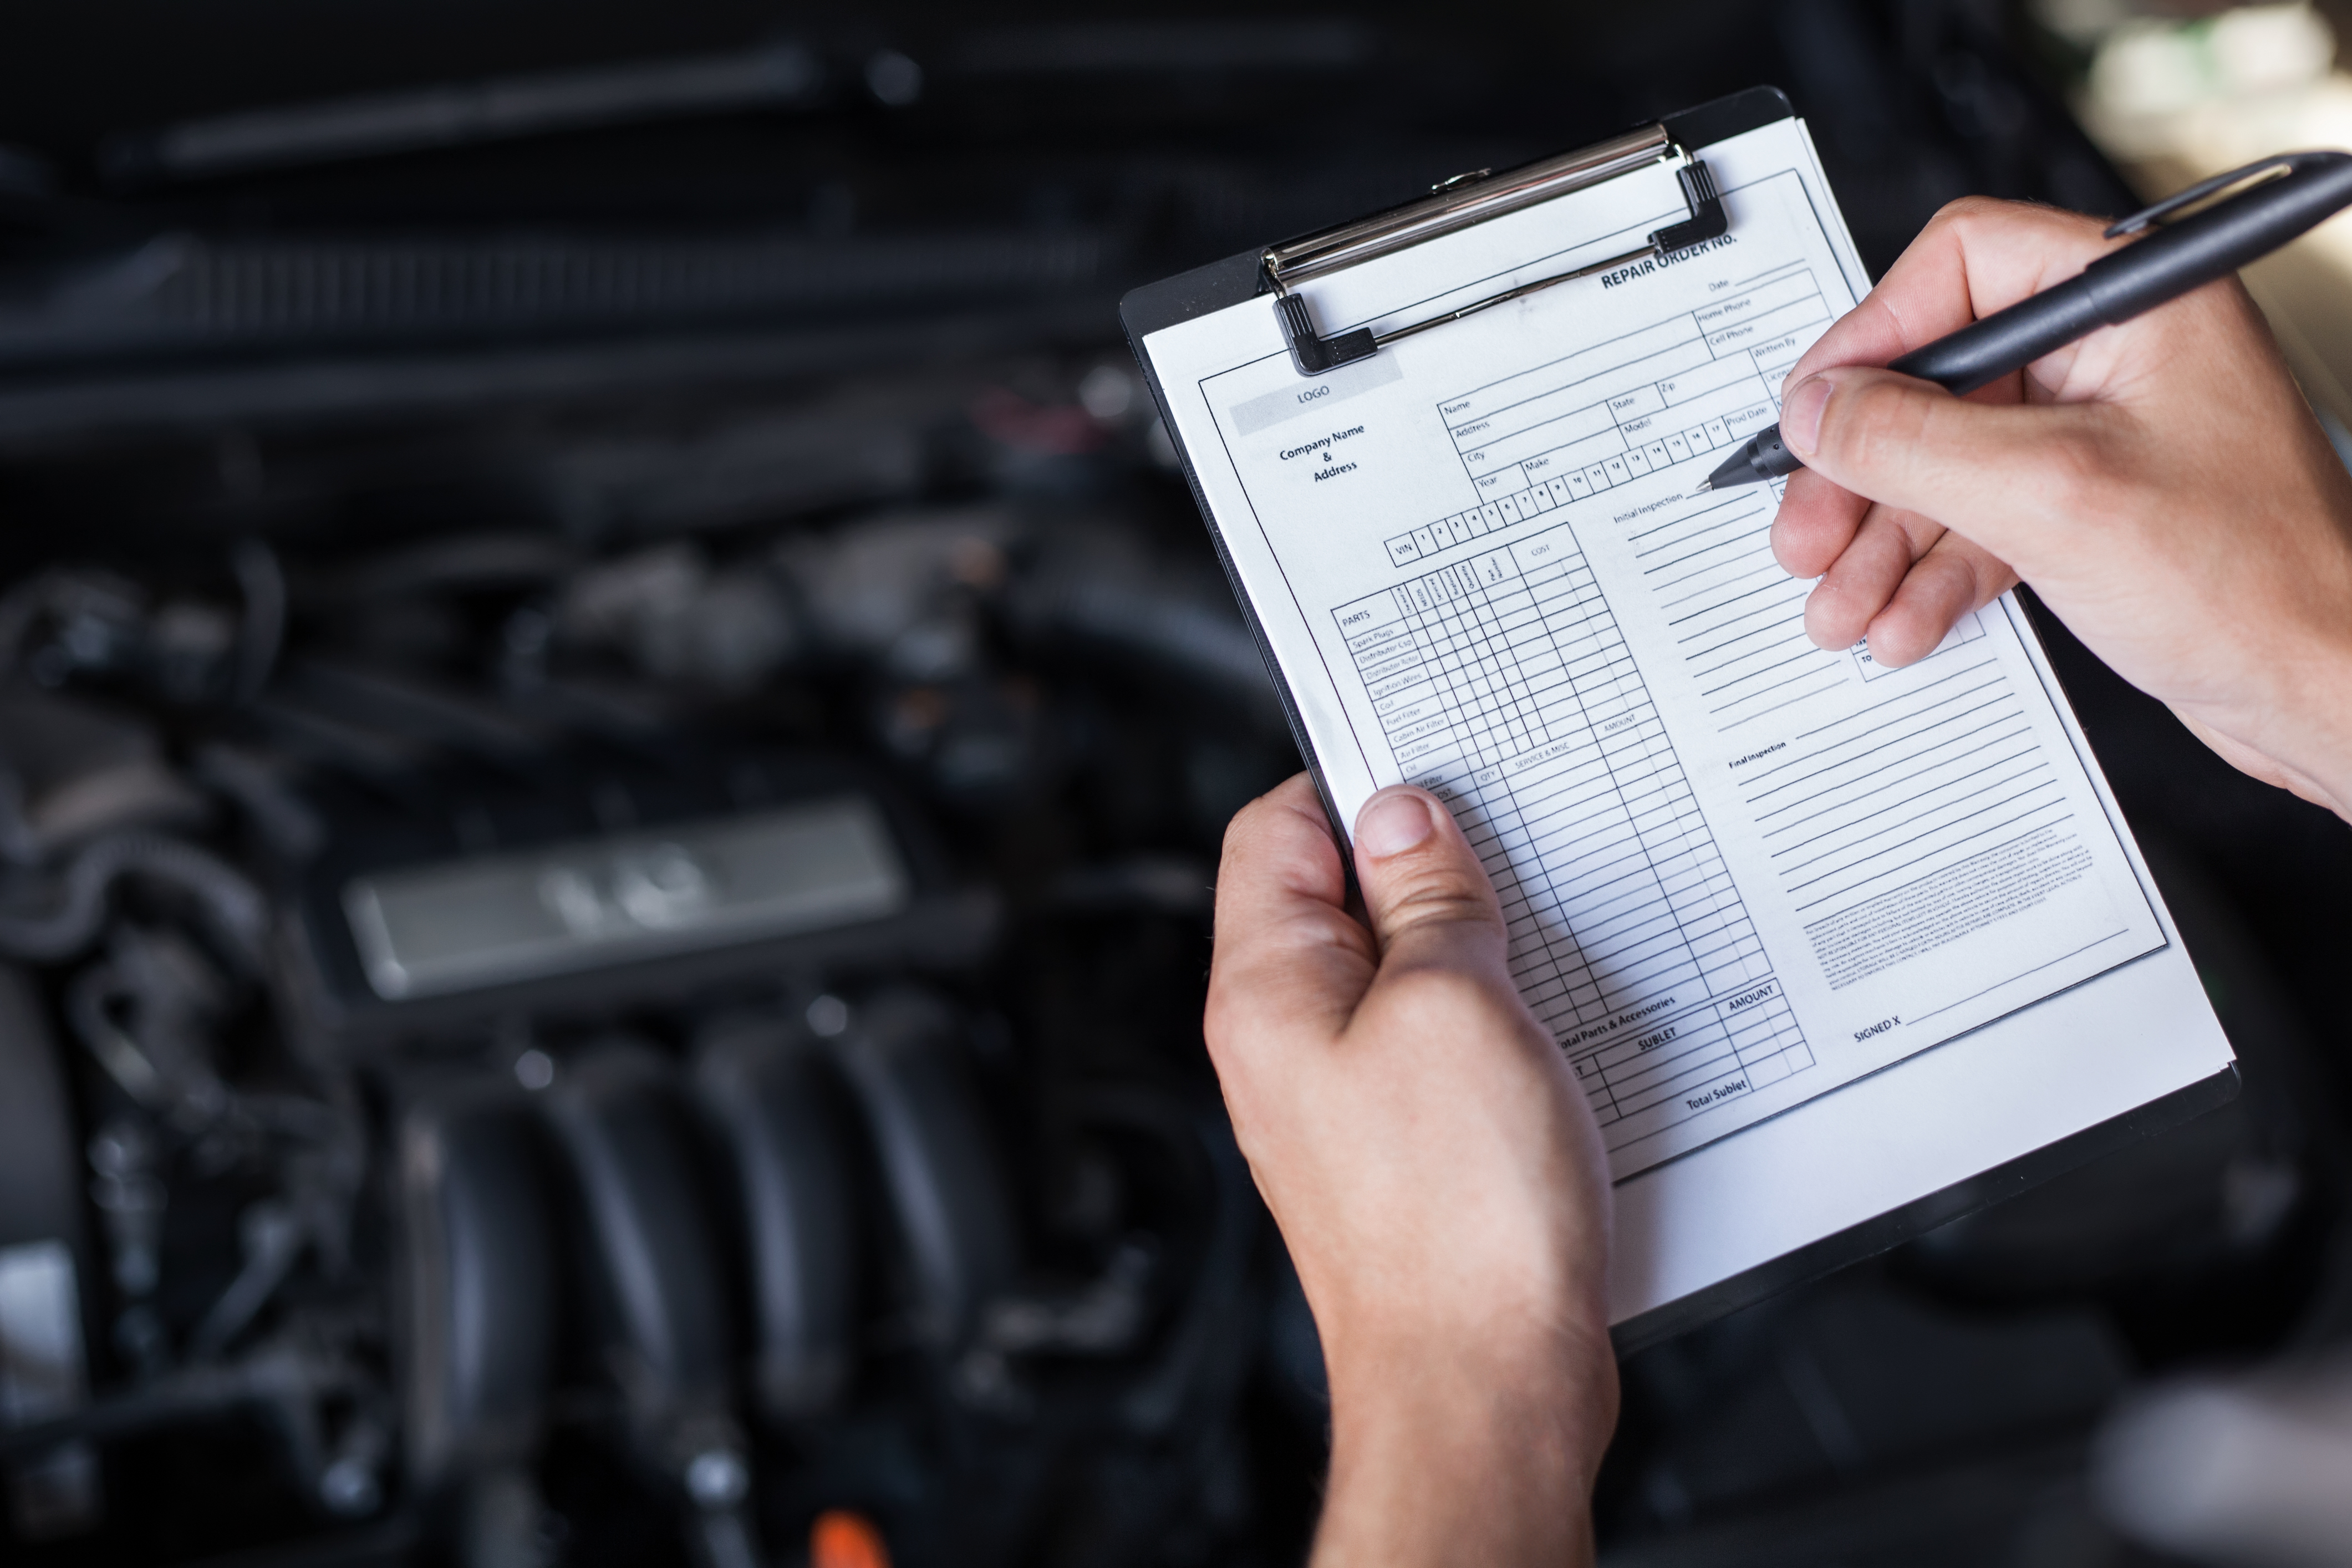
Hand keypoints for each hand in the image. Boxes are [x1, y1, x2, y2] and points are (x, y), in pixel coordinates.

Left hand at [1206, 774, 1616, 1566]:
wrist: (1487, 1386)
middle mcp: (1285, 1044)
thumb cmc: (1458, 1224)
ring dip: (1471, 952)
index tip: (1438, 777)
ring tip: (1532, 964)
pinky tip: (1547, 1037)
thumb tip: (1405, 817)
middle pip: (1338, 898)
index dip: (1354, 785)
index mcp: (1266, 991)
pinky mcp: (1401, 1149)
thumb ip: (1428, 897)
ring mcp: (1341, 1100)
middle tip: (1506, 870)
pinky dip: (1492, 1024)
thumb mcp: (1457, 1005)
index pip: (1273, 829)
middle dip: (1426, 870)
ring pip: (1399, 974)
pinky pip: (1437, 1047)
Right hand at [1770, 196, 2351, 819]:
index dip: (1872, 336)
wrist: (2329, 690)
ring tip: (1840, 601)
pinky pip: (1977, 523)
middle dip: (1861, 470)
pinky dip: (1930, 573)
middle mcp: (2115, 354)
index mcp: (2135, 301)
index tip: (1814, 411)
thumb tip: (1819, 411)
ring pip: (1944, 464)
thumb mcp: (2051, 497)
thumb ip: (1914, 441)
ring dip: (1881, 539)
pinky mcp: (2089, 509)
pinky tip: (1901, 619)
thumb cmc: (2259, 582)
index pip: (1962, 266)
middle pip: (1935, 380)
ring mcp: (2099, 434)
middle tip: (1807, 528)